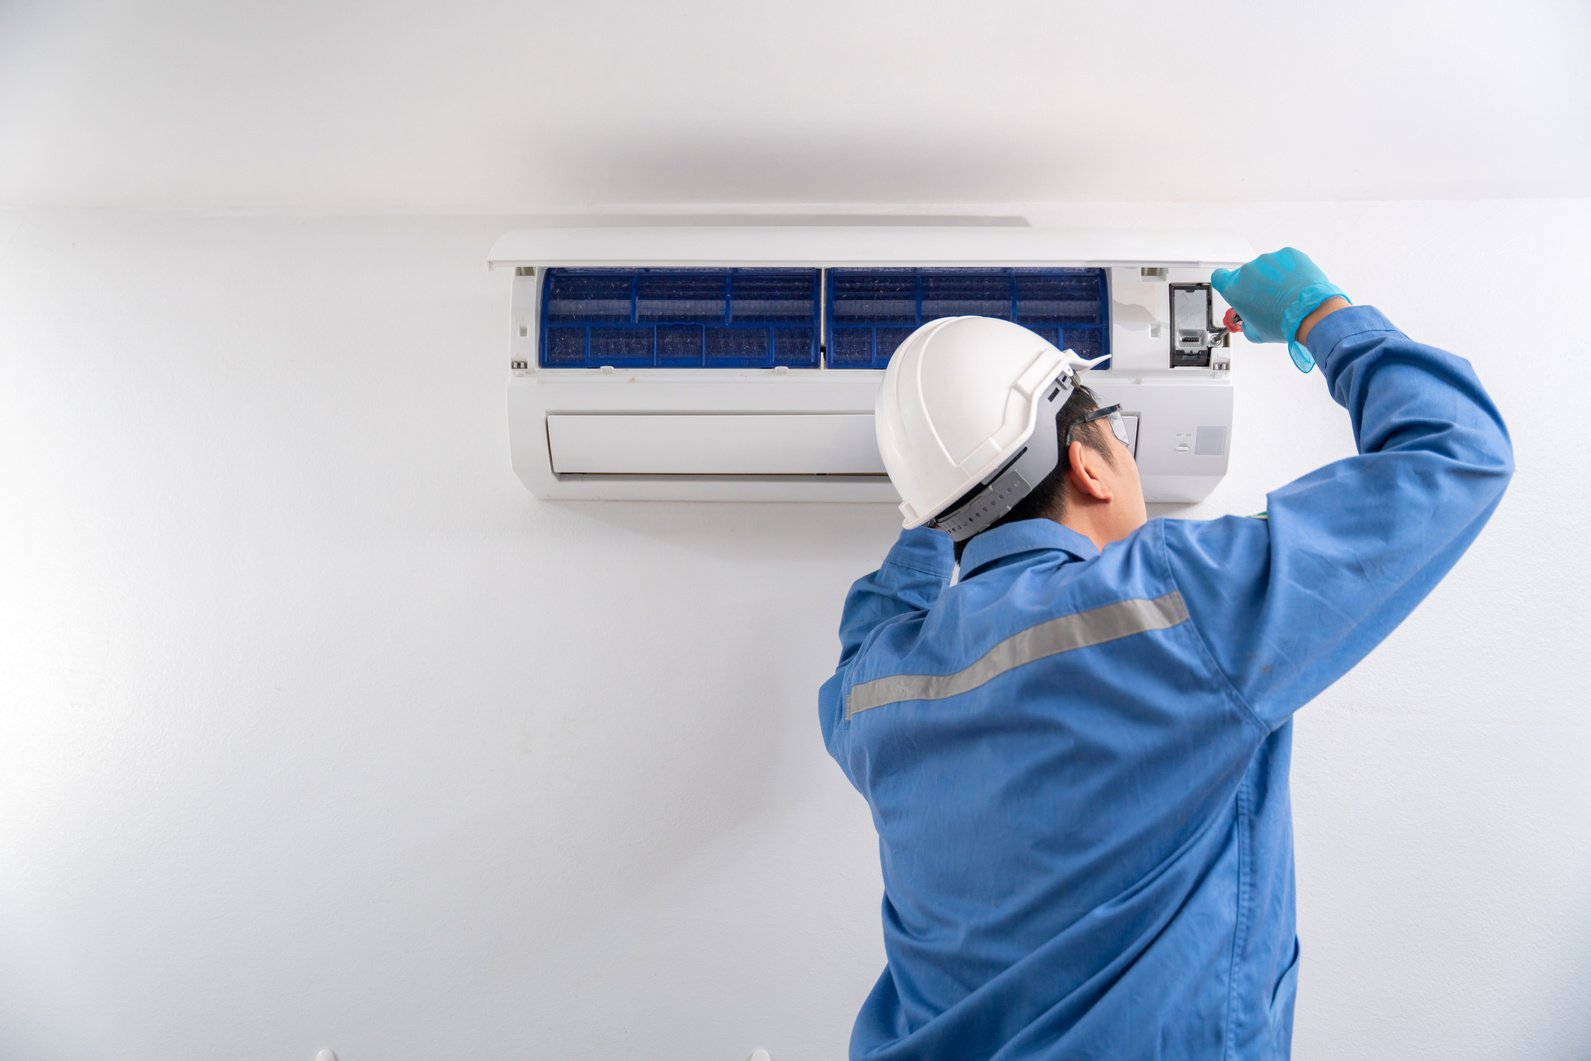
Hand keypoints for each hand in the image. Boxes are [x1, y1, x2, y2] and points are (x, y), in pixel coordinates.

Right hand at [1211, 248, 1347, 372]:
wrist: (1310, 312)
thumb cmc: (1283, 322)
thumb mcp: (1255, 332)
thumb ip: (1245, 322)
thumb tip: (1249, 321)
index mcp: (1234, 288)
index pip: (1218, 277)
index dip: (1225, 283)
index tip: (1234, 288)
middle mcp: (1248, 271)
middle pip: (1246, 275)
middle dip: (1254, 286)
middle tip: (1267, 301)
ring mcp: (1268, 260)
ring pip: (1266, 268)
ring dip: (1273, 278)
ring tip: (1286, 294)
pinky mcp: (1288, 254)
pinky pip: (1285, 261)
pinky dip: (1289, 270)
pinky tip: (1295, 285)